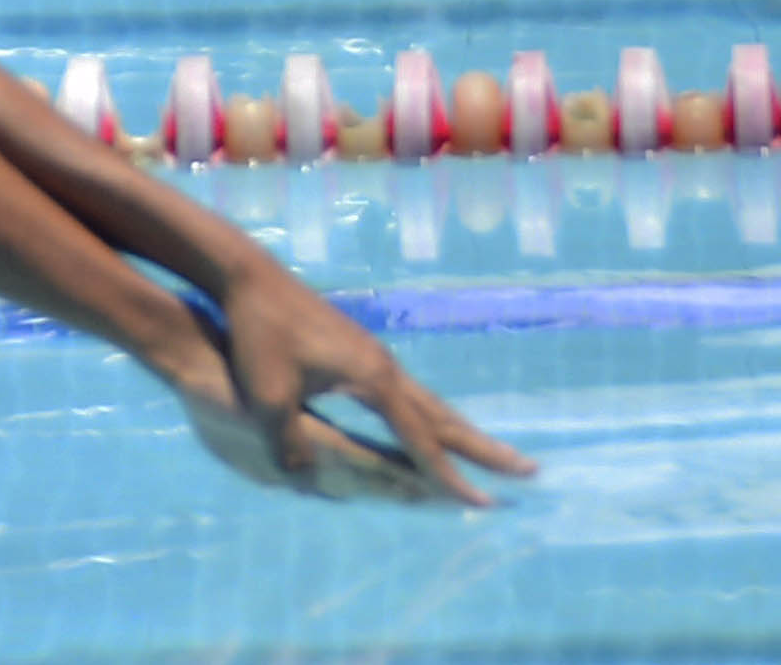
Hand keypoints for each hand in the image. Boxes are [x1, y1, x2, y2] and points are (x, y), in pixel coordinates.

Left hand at [170, 270, 536, 506]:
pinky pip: (410, 395)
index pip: (420, 440)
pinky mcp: (361, 352)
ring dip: (463, 432)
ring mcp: (376, 357)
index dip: (448, 477)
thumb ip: (287, 441)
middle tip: (530, 469)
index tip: (482, 503)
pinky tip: (432, 427)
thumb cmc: (258, 334)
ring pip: (430, 404)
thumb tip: (302, 478)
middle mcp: (385, 368)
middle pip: (445, 418)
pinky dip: (432, 418)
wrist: (250, 276)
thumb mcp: (266, 396)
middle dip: (485, 449)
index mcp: (372, 380)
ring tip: (494, 455)